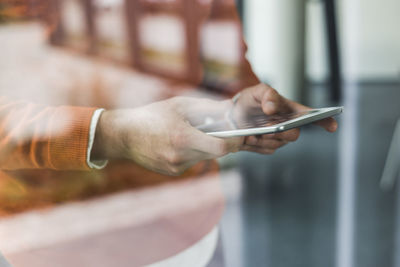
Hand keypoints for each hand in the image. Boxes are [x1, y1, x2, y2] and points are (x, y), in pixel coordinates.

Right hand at [91, 97, 241, 174]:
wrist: (124, 136)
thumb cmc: (152, 116)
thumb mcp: (180, 105)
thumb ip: (208, 108)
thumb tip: (230, 108)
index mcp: (183, 138)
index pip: (221, 147)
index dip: (234, 141)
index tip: (239, 134)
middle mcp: (180, 157)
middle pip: (216, 154)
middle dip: (222, 142)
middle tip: (220, 130)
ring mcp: (176, 168)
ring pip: (205, 158)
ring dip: (207, 147)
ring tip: (195, 133)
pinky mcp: (173, 172)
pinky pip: (193, 162)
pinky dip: (194, 153)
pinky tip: (181, 142)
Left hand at [234, 83, 337, 153]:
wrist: (230, 118)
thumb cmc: (248, 102)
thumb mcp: (256, 92)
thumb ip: (267, 94)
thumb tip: (273, 108)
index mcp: (290, 111)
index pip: (312, 117)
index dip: (325, 121)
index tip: (332, 125)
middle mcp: (288, 126)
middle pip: (294, 135)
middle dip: (282, 132)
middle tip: (267, 128)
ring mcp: (278, 139)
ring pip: (278, 144)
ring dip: (264, 139)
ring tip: (251, 133)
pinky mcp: (268, 147)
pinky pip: (267, 150)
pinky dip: (256, 145)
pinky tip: (248, 138)